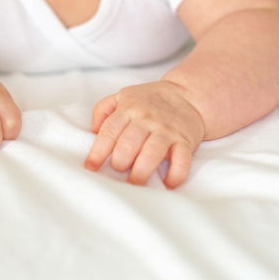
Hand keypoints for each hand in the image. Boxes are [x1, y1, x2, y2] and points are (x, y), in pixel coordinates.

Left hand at [84, 81, 204, 187]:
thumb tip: (93, 131)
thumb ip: (103, 109)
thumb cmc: (150, 100)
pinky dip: (175, 175)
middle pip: (128, 144)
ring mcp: (167, 130)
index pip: (109, 132)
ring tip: (135, 182)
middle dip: (119, 163)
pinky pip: (181, 161)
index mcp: (129, 109)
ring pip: (152, 154)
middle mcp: (147, 119)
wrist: (188, 95)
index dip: (98, 152)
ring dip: (141, 172)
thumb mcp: (123, 95)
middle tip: (118, 171)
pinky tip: (167, 184)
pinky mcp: (185, 141)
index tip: (90, 167)